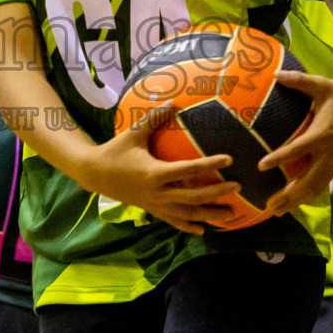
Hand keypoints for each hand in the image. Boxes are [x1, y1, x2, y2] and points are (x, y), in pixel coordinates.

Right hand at [82, 104, 238, 234]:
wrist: (94, 174)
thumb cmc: (116, 150)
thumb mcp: (134, 133)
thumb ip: (154, 118)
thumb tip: (174, 102)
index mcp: (154, 173)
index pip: (188, 170)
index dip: (210, 165)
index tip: (229, 160)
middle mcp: (157, 193)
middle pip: (193, 197)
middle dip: (217, 194)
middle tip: (238, 187)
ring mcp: (155, 205)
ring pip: (186, 215)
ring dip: (209, 215)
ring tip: (230, 215)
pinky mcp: (151, 210)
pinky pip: (173, 222)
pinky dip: (189, 226)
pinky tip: (203, 230)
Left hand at [259, 70, 332, 215]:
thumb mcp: (322, 85)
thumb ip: (298, 81)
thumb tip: (274, 73)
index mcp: (323, 133)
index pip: (297, 149)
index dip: (279, 158)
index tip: (261, 166)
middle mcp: (329, 152)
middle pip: (307, 181)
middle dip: (288, 195)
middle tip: (268, 206)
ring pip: (315, 187)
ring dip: (296, 201)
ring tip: (277, 212)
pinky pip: (322, 185)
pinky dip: (308, 196)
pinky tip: (295, 204)